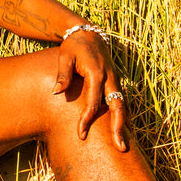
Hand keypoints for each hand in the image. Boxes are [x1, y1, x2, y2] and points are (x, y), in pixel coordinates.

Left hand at [52, 30, 128, 150]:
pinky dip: (121, 116)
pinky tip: (120, 130)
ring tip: (123, 145)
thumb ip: (62, 75)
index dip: (87, 119)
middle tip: (120, 148)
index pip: (93, 102)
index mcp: (97, 73)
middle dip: (119, 128)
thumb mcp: (65, 57)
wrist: (87, 32)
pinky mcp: (114, 82)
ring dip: (123, 124)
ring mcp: (114, 80)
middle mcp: (110, 78)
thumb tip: (56, 93)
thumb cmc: (73, 46)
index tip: (80, 134)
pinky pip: (119, 101)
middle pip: (118, 106)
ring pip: (122, 105)